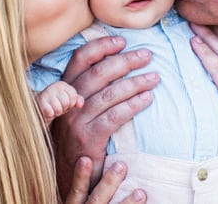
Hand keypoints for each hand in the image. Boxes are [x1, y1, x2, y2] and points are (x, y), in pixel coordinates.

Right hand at [37, 81, 83, 124]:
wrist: (38, 109)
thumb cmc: (55, 105)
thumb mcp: (68, 102)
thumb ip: (77, 100)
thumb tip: (80, 105)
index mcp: (62, 84)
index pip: (73, 96)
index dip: (70, 104)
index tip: (62, 103)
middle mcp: (54, 86)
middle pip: (66, 102)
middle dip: (62, 108)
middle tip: (56, 107)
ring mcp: (46, 93)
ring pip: (58, 108)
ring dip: (56, 112)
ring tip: (51, 109)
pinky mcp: (40, 101)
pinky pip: (51, 112)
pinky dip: (49, 114)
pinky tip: (46, 111)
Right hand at [52, 36, 157, 194]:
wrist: (68, 176)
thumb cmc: (76, 140)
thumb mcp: (74, 112)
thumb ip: (87, 91)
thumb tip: (114, 66)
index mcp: (63, 92)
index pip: (79, 60)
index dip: (101, 47)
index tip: (121, 41)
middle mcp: (68, 103)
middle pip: (97, 73)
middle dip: (125, 60)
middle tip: (146, 55)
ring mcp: (76, 121)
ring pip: (109, 94)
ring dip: (135, 82)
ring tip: (154, 77)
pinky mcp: (88, 138)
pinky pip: (114, 116)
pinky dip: (133, 105)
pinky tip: (148, 99)